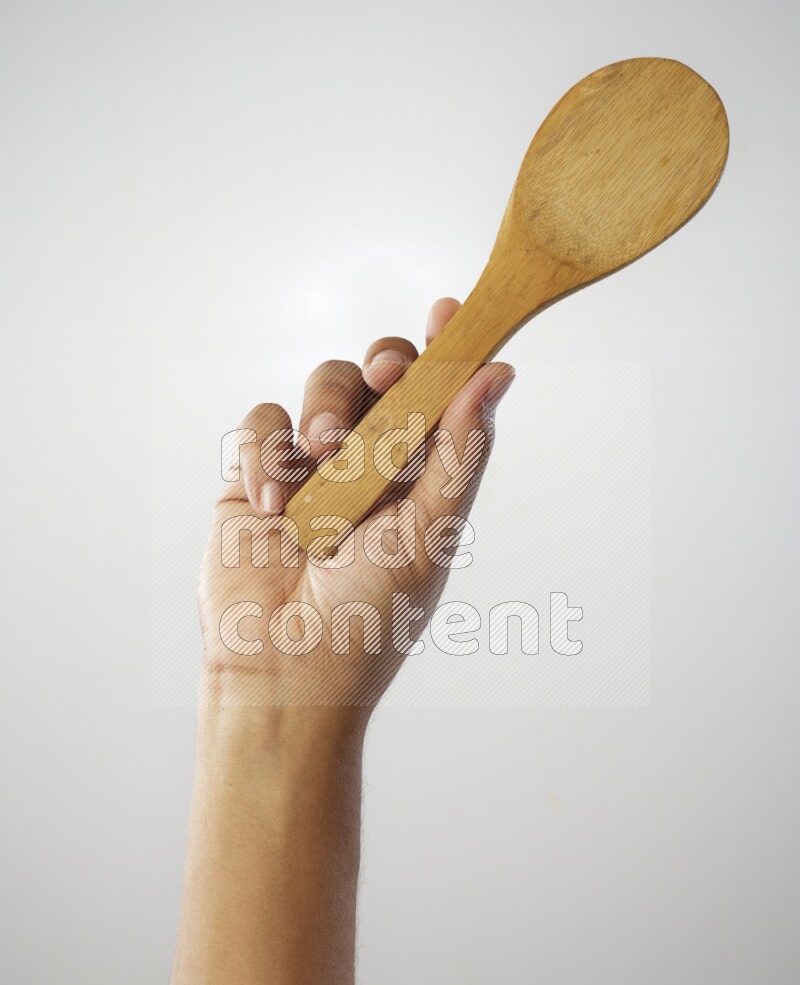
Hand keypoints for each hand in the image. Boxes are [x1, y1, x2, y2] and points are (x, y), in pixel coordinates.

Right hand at [198, 297, 514, 710]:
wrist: (287, 672)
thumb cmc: (371, 618)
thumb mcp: (432, 532)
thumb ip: (462, 451)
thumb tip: (499, 375)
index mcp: (421, 475)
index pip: (439, 396)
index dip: (447, 349)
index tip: (452, 312)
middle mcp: (370, 463)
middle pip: (380, 375)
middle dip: (384, 364)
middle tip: (384, 377)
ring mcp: (311, 467)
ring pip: (321, 387)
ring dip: (324, 407)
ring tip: (322, 455)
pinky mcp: (254, 478)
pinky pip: (260, 425)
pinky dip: (265, 450)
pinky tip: (272, 500)